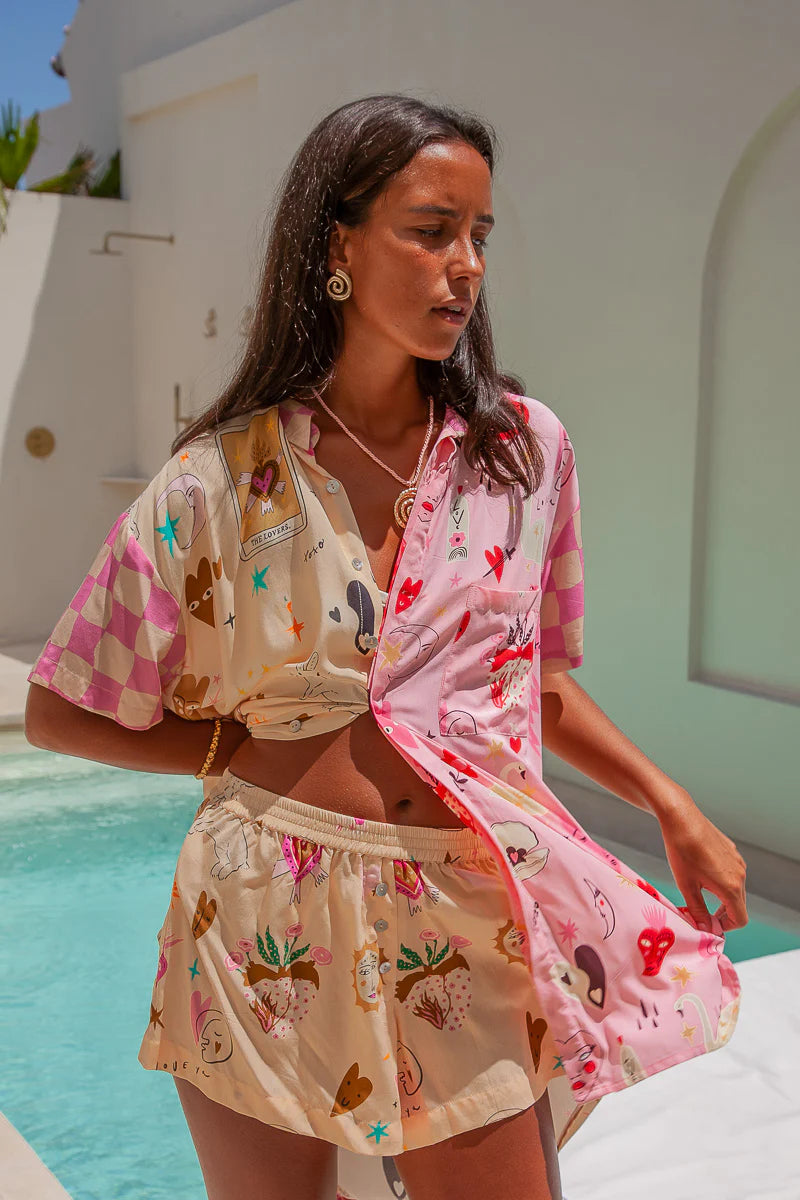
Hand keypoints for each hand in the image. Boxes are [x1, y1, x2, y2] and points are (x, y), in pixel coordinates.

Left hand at [656, 788, 748, 932]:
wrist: (681, 818)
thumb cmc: (682, 852)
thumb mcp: (686, 886)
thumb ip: (698, 911)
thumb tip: (705, 929)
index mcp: (732, 887)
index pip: (740, 919)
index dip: (725, 927)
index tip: (707, 924)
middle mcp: (740, 875)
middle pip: (739, 905)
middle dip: (722, 914)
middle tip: (700, 914)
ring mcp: (738, 861)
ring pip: (736, 889)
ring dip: (721, 898)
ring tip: (698, 893)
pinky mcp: (732, 851)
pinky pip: (732, 873)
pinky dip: (722, 881)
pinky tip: (701, 873)